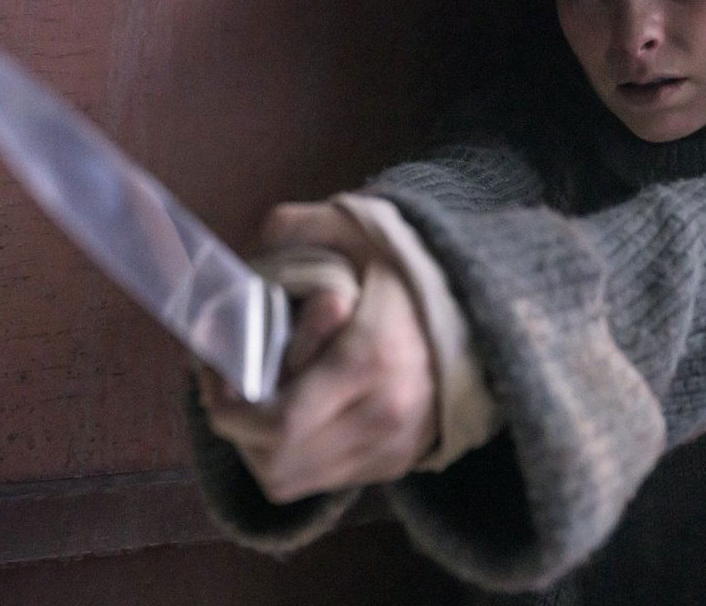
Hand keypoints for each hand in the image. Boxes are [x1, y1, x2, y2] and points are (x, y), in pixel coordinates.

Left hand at [198, 202, 438, 503]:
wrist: (485, 302)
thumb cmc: (408, 263)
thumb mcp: (351, 225)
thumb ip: (292, 229)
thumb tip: (244, 257)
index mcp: (369, 360)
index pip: (277, 422)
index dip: (229, 406)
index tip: (219, 371)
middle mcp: (384, 416)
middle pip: (276, 465)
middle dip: (240, 430)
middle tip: (234, 388)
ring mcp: (395, 447)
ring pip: (295, 481)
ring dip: (264, 447)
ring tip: (263, 399)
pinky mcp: (400, 461)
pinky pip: (326, 479)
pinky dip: (299, 453)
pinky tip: (301, 409)